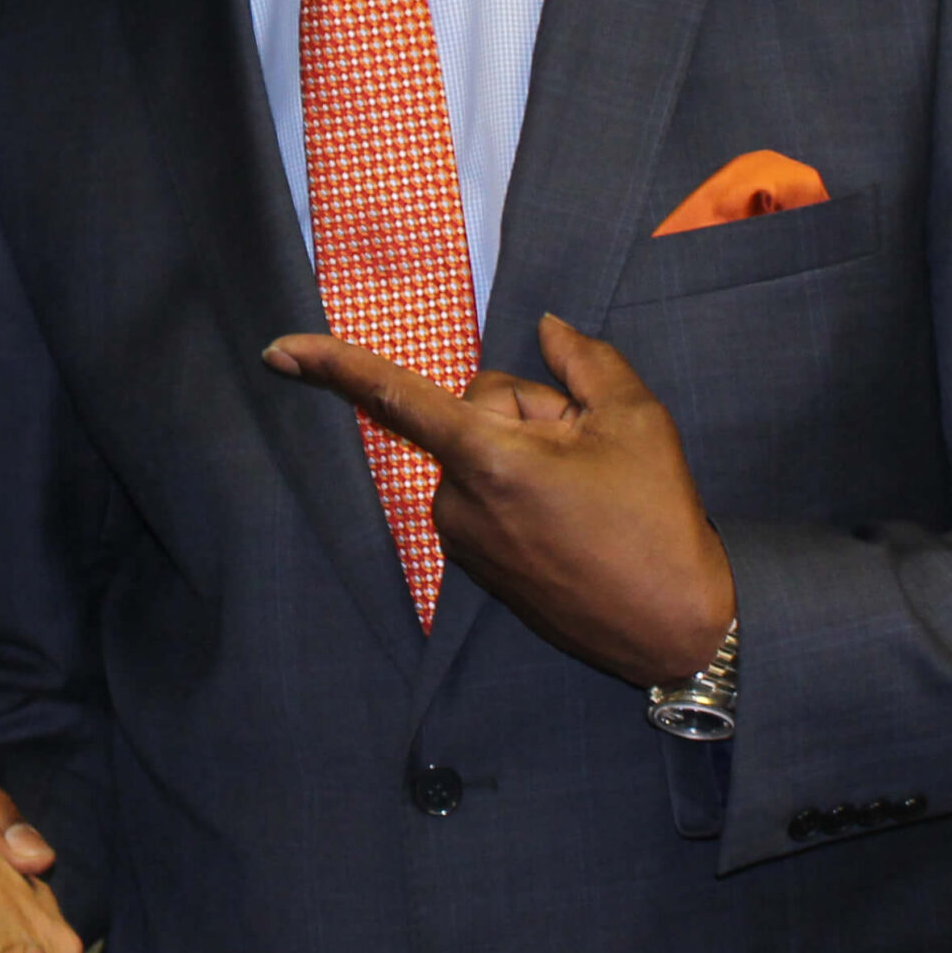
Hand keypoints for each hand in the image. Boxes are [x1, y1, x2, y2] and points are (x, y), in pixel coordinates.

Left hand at [264, 312, 733, 686]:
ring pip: (479, 452)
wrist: (675, 626)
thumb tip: (546, 325)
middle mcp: (457, 502)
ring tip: (586, 494)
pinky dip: (519, 489)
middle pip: (474, 409)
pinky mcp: (473, 565)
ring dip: (526, 454)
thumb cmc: (658, 520)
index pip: (396, 396)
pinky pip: (484, 493)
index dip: (333, 365)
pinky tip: (572, 517)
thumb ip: (583, 359)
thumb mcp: (635, 420)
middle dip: (528, 413)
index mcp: (488, 460)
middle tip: (589, 453)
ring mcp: (461, 539)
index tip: (276, 350)